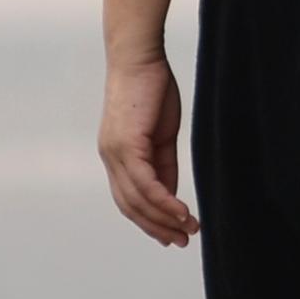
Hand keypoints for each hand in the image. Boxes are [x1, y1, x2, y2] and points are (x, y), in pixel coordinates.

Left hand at [100, 53, 198, 245]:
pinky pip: (145, 183)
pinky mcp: (126, 145)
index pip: (129, 198)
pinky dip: (164, 200)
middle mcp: (110, 158)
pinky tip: (182, 211)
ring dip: (164, 219)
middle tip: (183, 241)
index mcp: (117, 155)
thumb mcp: (161, 134)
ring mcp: (115, 153)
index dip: (149, 219)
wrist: (138, 57)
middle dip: (157, 227)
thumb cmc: (151, 88)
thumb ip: (164, 164)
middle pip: (130, 206)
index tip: (172, 233)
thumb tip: (170, 194)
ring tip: (189, 230)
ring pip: (137, 199)